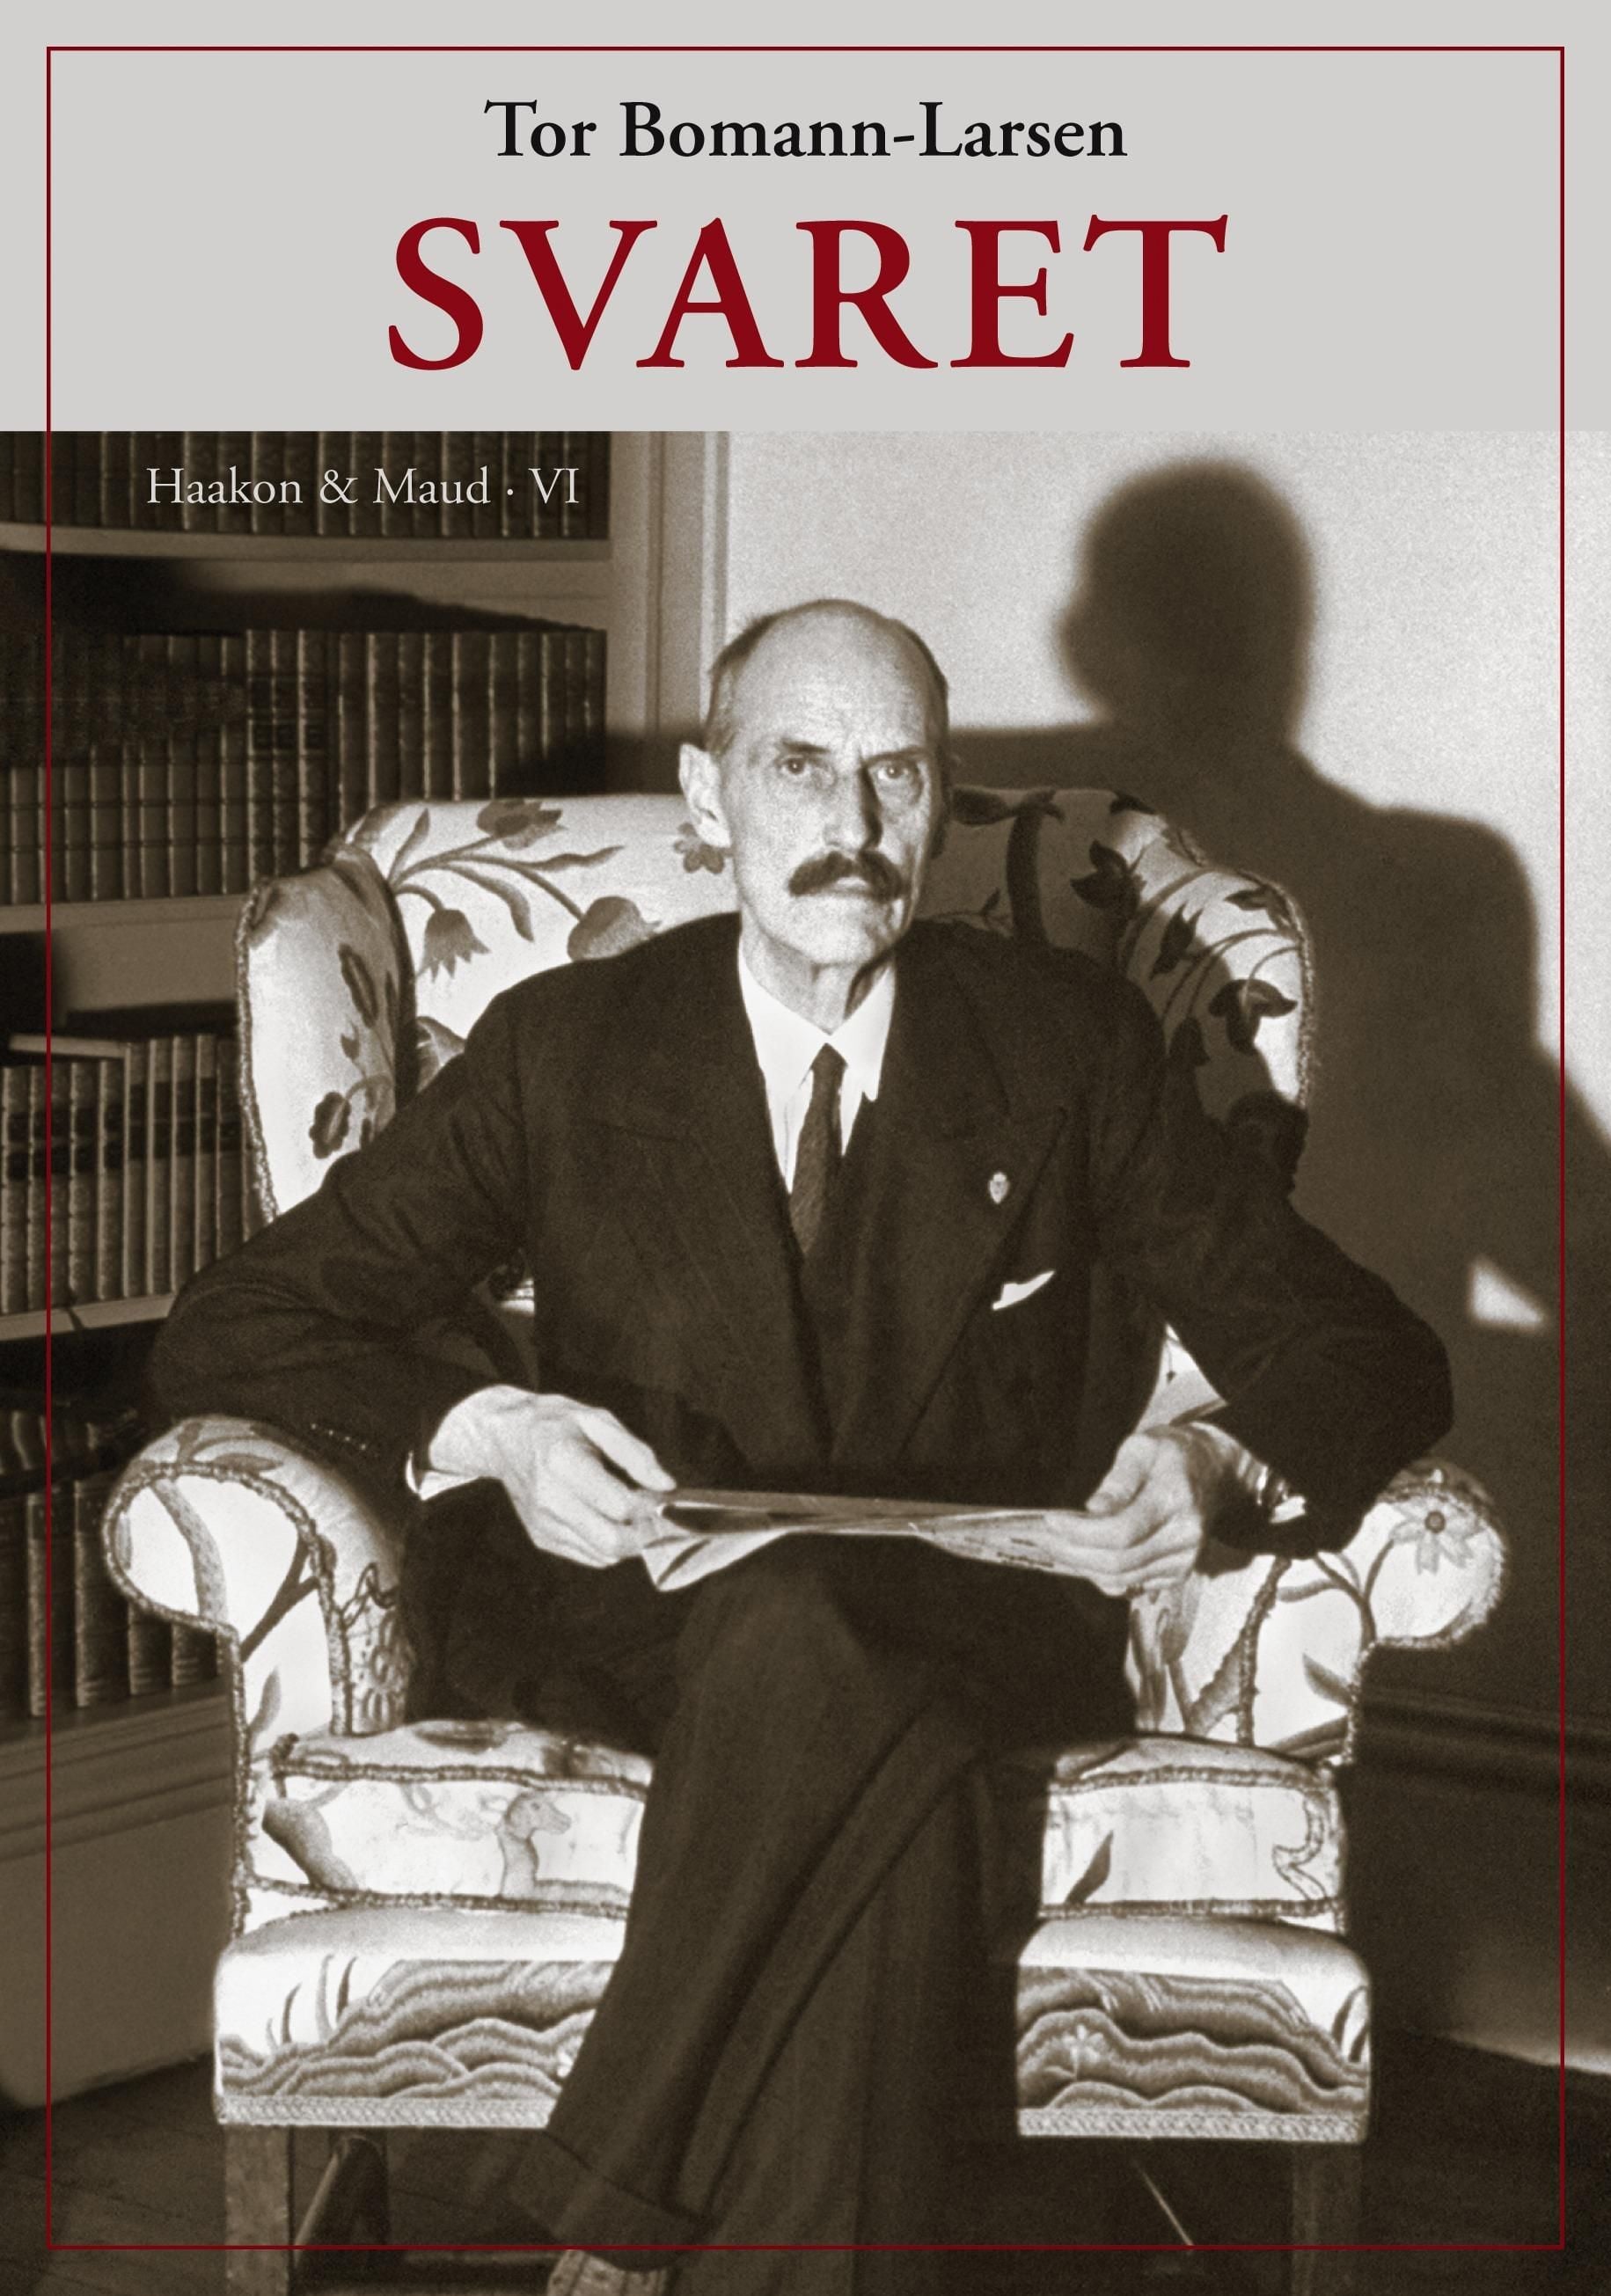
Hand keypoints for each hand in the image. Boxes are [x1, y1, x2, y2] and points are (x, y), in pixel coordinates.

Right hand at [427, 1385, 674, 1568]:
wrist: (504, 1437)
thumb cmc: (555, 1423)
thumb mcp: (597, 1420)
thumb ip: (634, 1453)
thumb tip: (665, 1485)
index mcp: (562, 1462)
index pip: (619, 1504)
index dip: (649, 1504)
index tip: (659, 1494)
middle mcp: (548, 1499)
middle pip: (611, 1540)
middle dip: (644, 1534)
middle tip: (654, 1514)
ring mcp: (543, 1523)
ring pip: (603, 1554)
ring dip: (628, 1541)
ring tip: (630, 1513)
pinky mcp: (541, 1538)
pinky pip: (589, 1556)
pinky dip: (608, 1544)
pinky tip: (608, 1519)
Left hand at [1045, 1425, 1251, 1597]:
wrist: (1210, 1471)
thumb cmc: (1169, 1454)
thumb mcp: (1141, 1448)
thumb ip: (1118, 1480)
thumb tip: (1093, 1509)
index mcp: (1175, 1500)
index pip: (1122, 1532)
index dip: (1081, 1532)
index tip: (1051, 1520)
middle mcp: (1184, 1537)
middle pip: (1119, 1561)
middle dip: (1073, 1553)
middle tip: (1043, 1538)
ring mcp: (1184, 1560)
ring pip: (1122, 1579)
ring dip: (1083, 1567)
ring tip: (1056, 1546)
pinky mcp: (1178, 1574)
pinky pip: (1131, 1586)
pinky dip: (1102, 1576)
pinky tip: (1082, 1556)